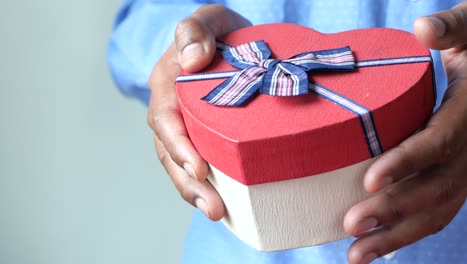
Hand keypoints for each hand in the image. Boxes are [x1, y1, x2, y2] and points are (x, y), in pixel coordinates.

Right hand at [147, 5, 250, 219]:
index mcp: (168, 83)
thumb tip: (192, 60)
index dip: (179, 146)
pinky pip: (197, 163)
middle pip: (170, 151)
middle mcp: (171, 109)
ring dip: (195, 192)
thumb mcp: (209, 18)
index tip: (200, 168)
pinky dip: (207, 185)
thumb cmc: (219, 31)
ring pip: (180, 164)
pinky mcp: (200, 136)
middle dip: (188, 182)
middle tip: (214, 207)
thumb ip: (196, 30)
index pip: (166, 119)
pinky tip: (225, 203)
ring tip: (217, 213)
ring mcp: (184, 126)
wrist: (229, 41)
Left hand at [344, 3, 466, 263]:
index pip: (440, 143)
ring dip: (395, 236)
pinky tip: (374, 250)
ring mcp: (465, 170)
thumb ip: (454, 28)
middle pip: (434, 188)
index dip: (407, 162)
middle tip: (351, 225)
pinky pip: (435, 213)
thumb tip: (423, 27)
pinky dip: (406, 235)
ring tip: (355, 256)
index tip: (369, 179)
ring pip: (435, 211)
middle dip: (394, 210)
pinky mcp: (455, 180)